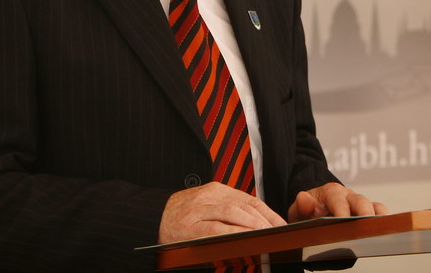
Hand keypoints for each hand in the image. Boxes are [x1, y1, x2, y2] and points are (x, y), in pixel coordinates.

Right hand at [158, 182, 286, 242]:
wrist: (149, 218)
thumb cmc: (179, 217)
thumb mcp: (205, 207)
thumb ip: (227, 212)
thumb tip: (254, 225)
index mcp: (215, 190)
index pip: (250, 200)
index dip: (269, 213)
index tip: (281, 226)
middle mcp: (209, 196)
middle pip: (245, 206)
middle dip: (265, 221)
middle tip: (278, 234)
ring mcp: (199, 210)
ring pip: (233, 213)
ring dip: (253, 226)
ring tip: (267, 236)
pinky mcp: (190, 226)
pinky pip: (216, 229)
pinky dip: (233, 234)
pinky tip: (244, 241)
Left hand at [287, 182, 388, 221]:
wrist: (314, 213)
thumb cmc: (308, 213)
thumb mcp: (298, 210)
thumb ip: (300, 206)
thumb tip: (303, 199)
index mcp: (331, 192)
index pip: (338, 200)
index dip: (341, 210)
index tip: (342, 220)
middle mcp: (349, 196)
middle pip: (361, 202)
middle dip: (364, 213)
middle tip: (365, 227)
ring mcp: (360, 204)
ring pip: (375, 207)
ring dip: (378, 217)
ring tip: (381, 230)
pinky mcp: (368, 214)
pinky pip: (381, 214)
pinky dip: (385, 220)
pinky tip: (386, 232)